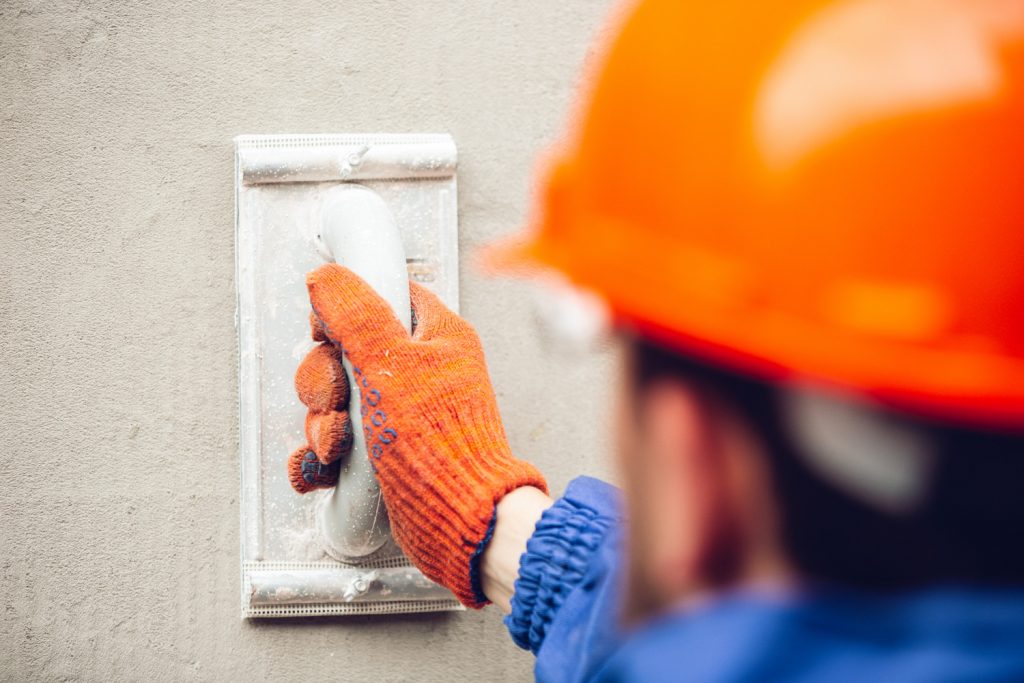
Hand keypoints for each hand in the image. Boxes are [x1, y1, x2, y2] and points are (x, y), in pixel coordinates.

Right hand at [289, 264, 547, 606]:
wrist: (461, 521)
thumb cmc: (443, 445)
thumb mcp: (392, 365)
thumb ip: (356, 316)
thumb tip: (328, 278)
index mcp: (435, 337)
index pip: (382, 298)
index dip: (345, 311)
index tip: (328, 334)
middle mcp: (420, 373)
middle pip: (345, 353)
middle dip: (324, 383)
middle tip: (335, 403)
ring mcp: (402, 414)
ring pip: (337, 402)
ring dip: (322, 425)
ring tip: (337, 446)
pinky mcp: (386, 453)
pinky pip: (338, 443)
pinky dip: (320, 457)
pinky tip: (321, 468)